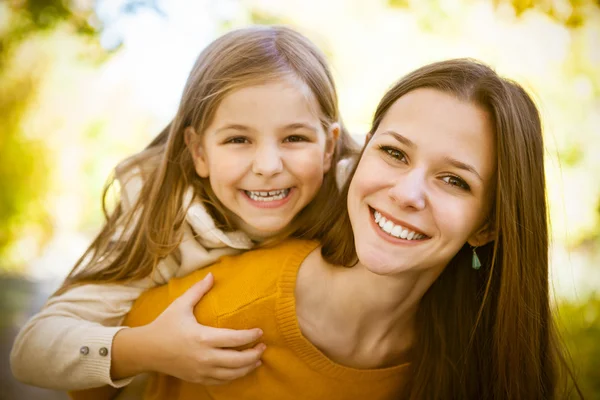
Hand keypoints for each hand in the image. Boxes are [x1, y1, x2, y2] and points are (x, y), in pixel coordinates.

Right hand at [141, 273, 264, 384]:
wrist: (146, 351)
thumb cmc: (164, 325)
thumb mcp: (180, 305)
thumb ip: (198, 290)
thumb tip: (212, 274)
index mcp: (203, 337)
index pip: (234, 339)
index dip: (250, 336)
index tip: (260, 331)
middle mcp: (204, 357)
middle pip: (238, 360)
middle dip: (254, 354)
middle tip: (263, 346)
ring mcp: (201, 370)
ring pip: (232, 374)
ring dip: (248, 367)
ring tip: (257, 359)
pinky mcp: (197, 378)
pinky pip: (221, 381)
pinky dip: (234, 376)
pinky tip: (241, 370)